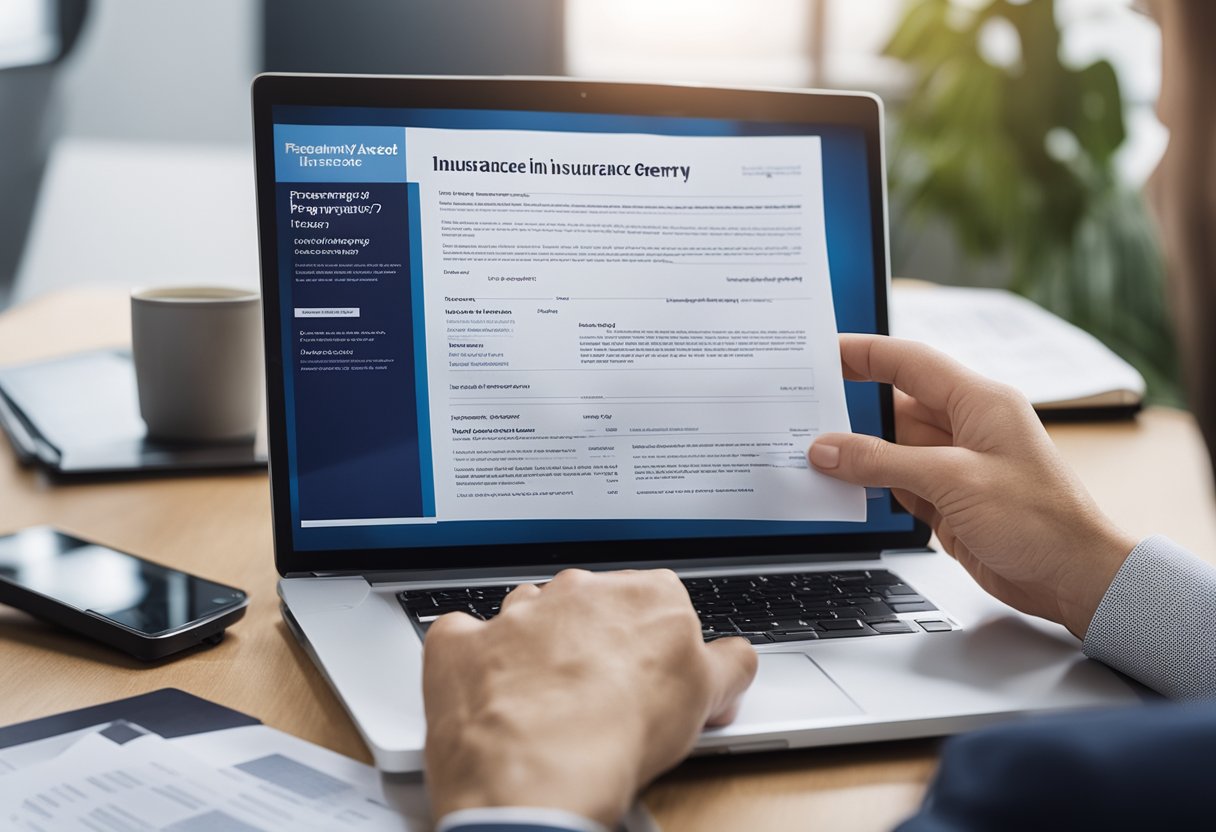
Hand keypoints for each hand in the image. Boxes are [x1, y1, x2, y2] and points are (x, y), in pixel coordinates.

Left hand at [422, 569, 756, 827]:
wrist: (539, 770)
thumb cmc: (620, 732)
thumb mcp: (708, 699)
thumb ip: (728, 665)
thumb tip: (736, 658)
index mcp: (643, 595)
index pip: (658, 604)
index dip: (656, 646)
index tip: (654, 678)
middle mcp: (578, 591)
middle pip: (591, 607)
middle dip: (594, 642)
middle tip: (600, 697)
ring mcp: (515, 613)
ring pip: (527, 616)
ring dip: (534, 649)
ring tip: (544, 704)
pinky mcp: (462, 643)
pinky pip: (464, 639)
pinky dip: (473, 663)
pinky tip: (488, 694)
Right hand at [809, 334, 1136, 638]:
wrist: (1074, 579)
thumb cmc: (1040, 522)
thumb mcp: (953, 482)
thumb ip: (883, 463)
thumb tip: (827, 449)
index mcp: (978, 402)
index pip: (910, 362)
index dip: (863, 353)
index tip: (823, 350)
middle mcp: (966, 427)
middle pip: (894, 405)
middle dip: (849, 408)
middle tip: (801, 406)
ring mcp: (955, 465)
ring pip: (890, 447)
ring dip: (855, 451)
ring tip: (807, 448)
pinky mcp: (947, 500)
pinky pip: (896, 481)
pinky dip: (868, 483)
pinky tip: (838, 484)